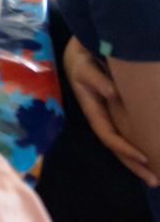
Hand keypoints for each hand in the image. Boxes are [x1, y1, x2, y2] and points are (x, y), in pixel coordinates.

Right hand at [64, 37, 159, 186]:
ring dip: (137, 161)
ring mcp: (109, 116)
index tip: (145, 158)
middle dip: (134, 165)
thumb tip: (112, 93)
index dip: (124, 148)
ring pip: (123, 143)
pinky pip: (128, 133)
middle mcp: (101, 117)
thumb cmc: (82, 59)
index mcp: (92, 109)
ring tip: (155, 176)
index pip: (108, 135)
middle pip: (116, 147)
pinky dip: (138, 145)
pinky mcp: (117, 112)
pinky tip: (152, 153)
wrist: (80, 52)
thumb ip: (96, 78)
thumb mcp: (84, 65)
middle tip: (155, 181)